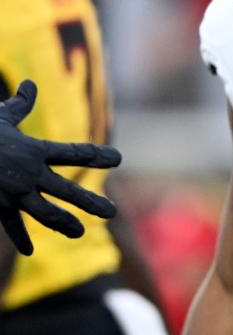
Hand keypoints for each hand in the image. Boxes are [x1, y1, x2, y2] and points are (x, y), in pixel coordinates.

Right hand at [0, 80, 120, 254]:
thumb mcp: (1, 116)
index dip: (97, 155)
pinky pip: (11, 224)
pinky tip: (29, 250)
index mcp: (35, 150)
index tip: (117, 159)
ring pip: (45, 212)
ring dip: (63, 223)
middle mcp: (30, 173)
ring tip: (80, 232)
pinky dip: (19, 237)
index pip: (74, 153)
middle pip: (67, 190)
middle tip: (112, 212)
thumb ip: (20, 105)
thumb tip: (29, 84)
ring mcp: (14, 192)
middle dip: (90, 202)